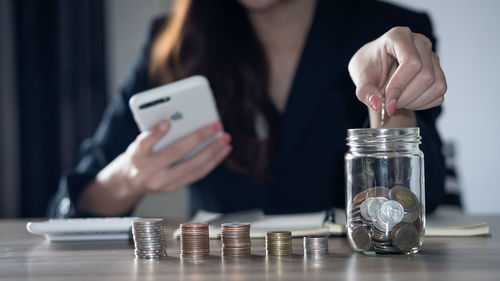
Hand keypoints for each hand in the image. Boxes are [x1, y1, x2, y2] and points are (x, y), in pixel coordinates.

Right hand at [79, 120, 230, 215]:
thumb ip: (157, 133)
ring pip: (192, 167)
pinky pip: (197, 175)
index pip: (144, 143)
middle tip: (216, 126)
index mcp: (136, 154)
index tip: (167, 122)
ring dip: (212, 152)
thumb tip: (185, 120)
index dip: (156, 133)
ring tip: (225, 140)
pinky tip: (222, 151)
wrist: (129, 181)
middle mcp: (147, 170)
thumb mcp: (141, 142)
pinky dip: (212, 162)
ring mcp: (161, 182)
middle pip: (176, 153)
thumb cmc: (140, 154)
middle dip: (199, 138)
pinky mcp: (173, 188)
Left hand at [348, 26, 446, 118]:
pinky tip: (407, 100)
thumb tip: (377, 104)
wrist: (376, 71)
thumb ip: (364, 90)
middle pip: (425, 75)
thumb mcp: (359, 76)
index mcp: (399, 36)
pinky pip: (439, 93)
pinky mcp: (438, 71)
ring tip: (397, 101)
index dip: (399, 86)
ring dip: (415, 101)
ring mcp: (432, 57)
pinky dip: (422, 103)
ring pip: (436, 85)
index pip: (411, 61)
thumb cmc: (368, 67)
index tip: (386, 101)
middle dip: (406, 97)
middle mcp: (420, 43)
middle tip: (389, 104)